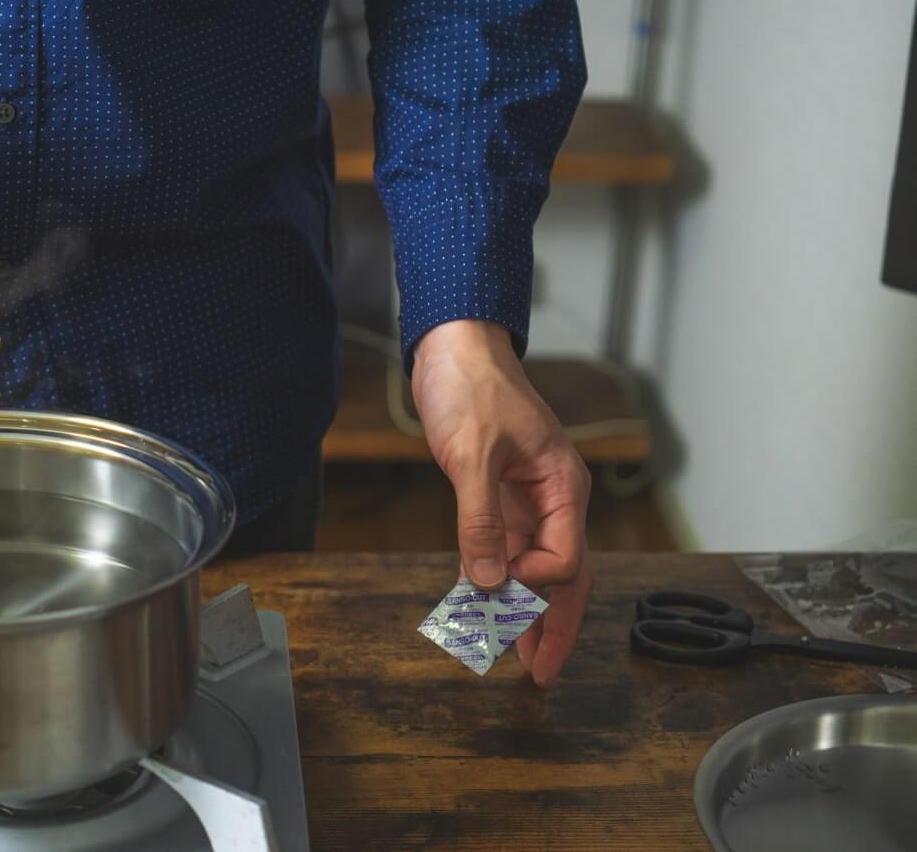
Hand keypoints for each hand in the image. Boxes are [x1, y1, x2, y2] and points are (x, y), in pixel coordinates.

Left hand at [412, 319, 591, 687]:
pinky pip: (509, 546)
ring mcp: (529, 497)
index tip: (494, 592)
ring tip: (517, 654)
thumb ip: (481, 520)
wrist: (453, 347)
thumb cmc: (471, 388)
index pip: (564, 559)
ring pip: (537, 565)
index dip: (532, 586)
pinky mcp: (502, 493)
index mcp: (563, 486)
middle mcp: (554, 496)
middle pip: (566, 573)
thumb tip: (487, 583)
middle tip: (540, 672)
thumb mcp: (472, 455)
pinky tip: (486, 604)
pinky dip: (500, 577)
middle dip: (555, 624)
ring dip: (526, 608)